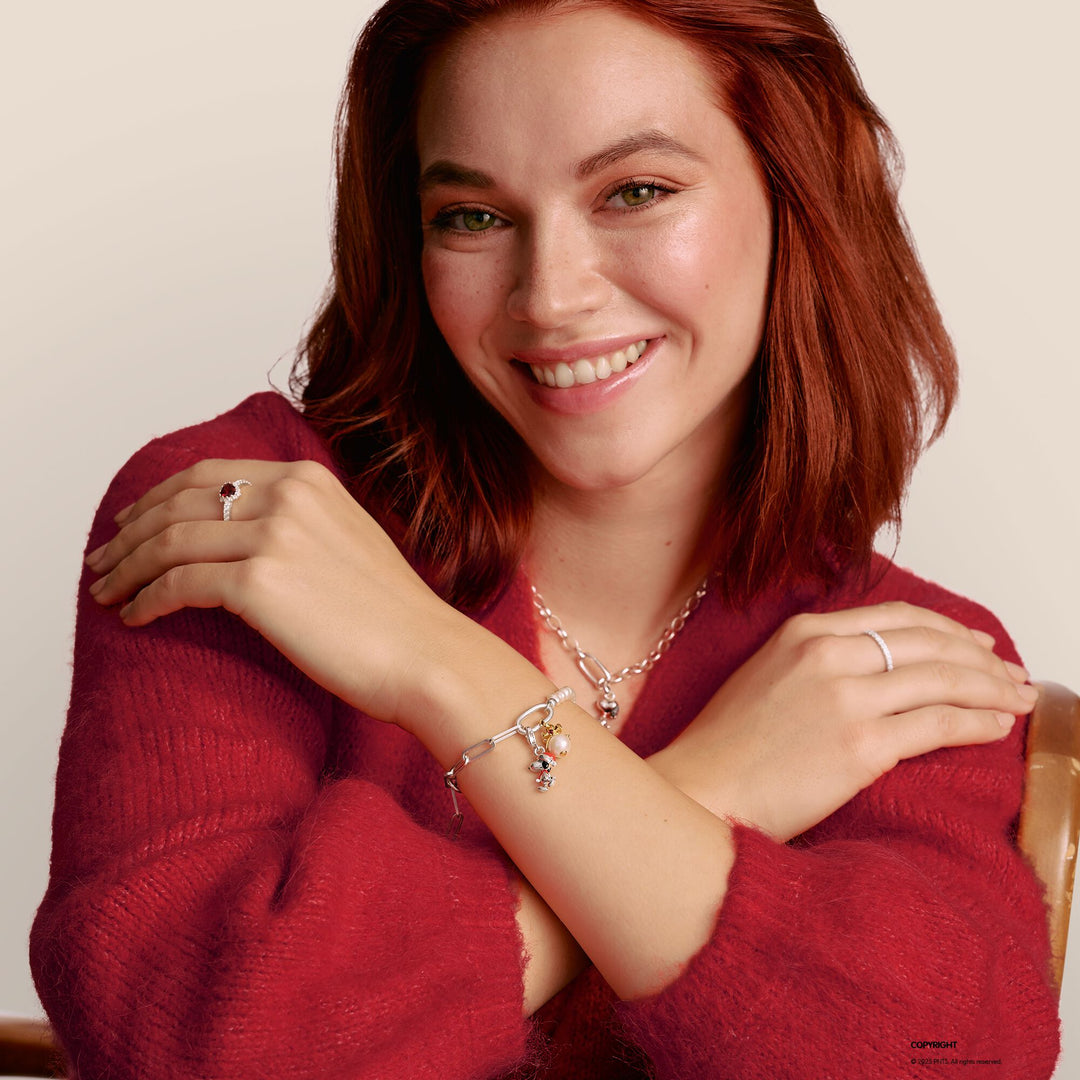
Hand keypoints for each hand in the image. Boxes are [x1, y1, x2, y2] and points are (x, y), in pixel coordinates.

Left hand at [84, 458, 465, 726]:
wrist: (427, 656)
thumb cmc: (393, 617)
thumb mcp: (349, 542)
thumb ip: (299, 524)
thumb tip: (241, 537)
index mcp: (308, 479)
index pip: (209, 474)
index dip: (158, 498)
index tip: (132, 525)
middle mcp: (288, 495)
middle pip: (178, 501)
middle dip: (130, 533)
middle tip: (104, 561)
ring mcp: (274, 535)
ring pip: (168, 541)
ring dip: (126, 568)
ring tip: (106, 592)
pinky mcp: (259, 583)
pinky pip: (177, 584)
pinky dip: (146, 600)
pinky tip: (134, 618)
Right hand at [648, 602, 1035, 841]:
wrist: (700, 792)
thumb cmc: (726, 747)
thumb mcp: (766, 676)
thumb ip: (817, 660)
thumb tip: (877, 668)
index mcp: (803, 633)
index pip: (897, 617)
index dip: (947, 628)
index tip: (975, 643)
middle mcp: (827, 655)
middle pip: (928, 642)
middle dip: (980, 657)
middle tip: (1010, 673)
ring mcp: (846, 698)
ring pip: (942, 679)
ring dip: (990, 688)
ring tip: (1016, 699)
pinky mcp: (860, 746)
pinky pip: (938, 725)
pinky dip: (976, 723)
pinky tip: (994, 726)